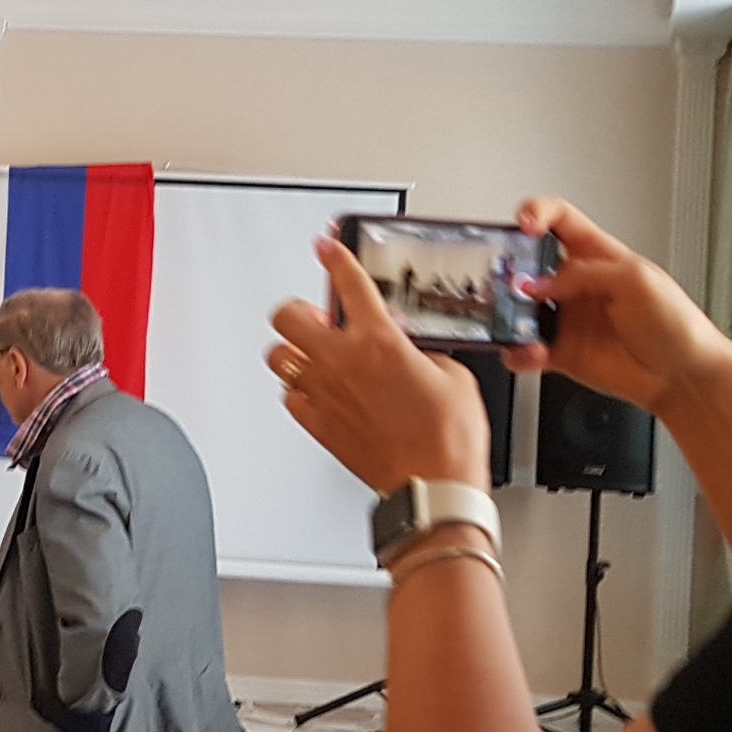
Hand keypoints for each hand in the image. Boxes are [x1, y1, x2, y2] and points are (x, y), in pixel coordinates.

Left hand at [268, 237, 492, 494]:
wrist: (434, 484)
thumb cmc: (448, 437)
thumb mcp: (453, 374)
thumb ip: (424, 352)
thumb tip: (411, 351)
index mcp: (379, 341)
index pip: (348, 283)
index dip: (334, 257)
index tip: (327, 246)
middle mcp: (342, 362)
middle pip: (287, 315)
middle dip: (299, 309)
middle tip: (317, 315)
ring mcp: (324, 393)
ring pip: (278, 357)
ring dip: (293, 351)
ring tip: (313, 353)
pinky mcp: (317, 425)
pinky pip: (289, 398)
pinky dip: (298, 391)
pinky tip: (317, 392)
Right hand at [506, 198, 731, 413]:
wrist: (684, 374)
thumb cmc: (676, 323)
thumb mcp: (637, 280)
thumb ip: (586, 273)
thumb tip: (541, 283)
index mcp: (596, 255)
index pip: (558, 219)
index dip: (536, 213)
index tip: (523, 225)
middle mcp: (576, 284)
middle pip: (527, 264)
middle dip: (510, 269)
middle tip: (509, 282)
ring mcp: (566, 319)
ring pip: (518, 309)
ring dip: (508, 314)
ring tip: (516, 322)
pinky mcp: (560, 352)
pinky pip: (523, 350)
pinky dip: (518, 353)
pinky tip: (531, 353)